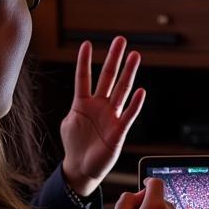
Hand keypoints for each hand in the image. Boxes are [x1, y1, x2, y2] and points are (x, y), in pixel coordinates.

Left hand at [61, 37, 145, 195]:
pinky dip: (135, 103)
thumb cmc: (75, 145)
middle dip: (114, 58)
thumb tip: (78, 105)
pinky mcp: (119, 131)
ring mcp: (110, 116)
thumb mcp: (68, 124)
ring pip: (121, 90)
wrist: (81, 168)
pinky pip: (129, 114)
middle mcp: (100, 106)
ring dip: (128, 73)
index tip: (87, 44)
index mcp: (84, 103)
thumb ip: (74, 110)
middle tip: (120, 40)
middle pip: (108, 77)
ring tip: (135, 56)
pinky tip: (140, 91)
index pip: (84, 77)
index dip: (85, 61)